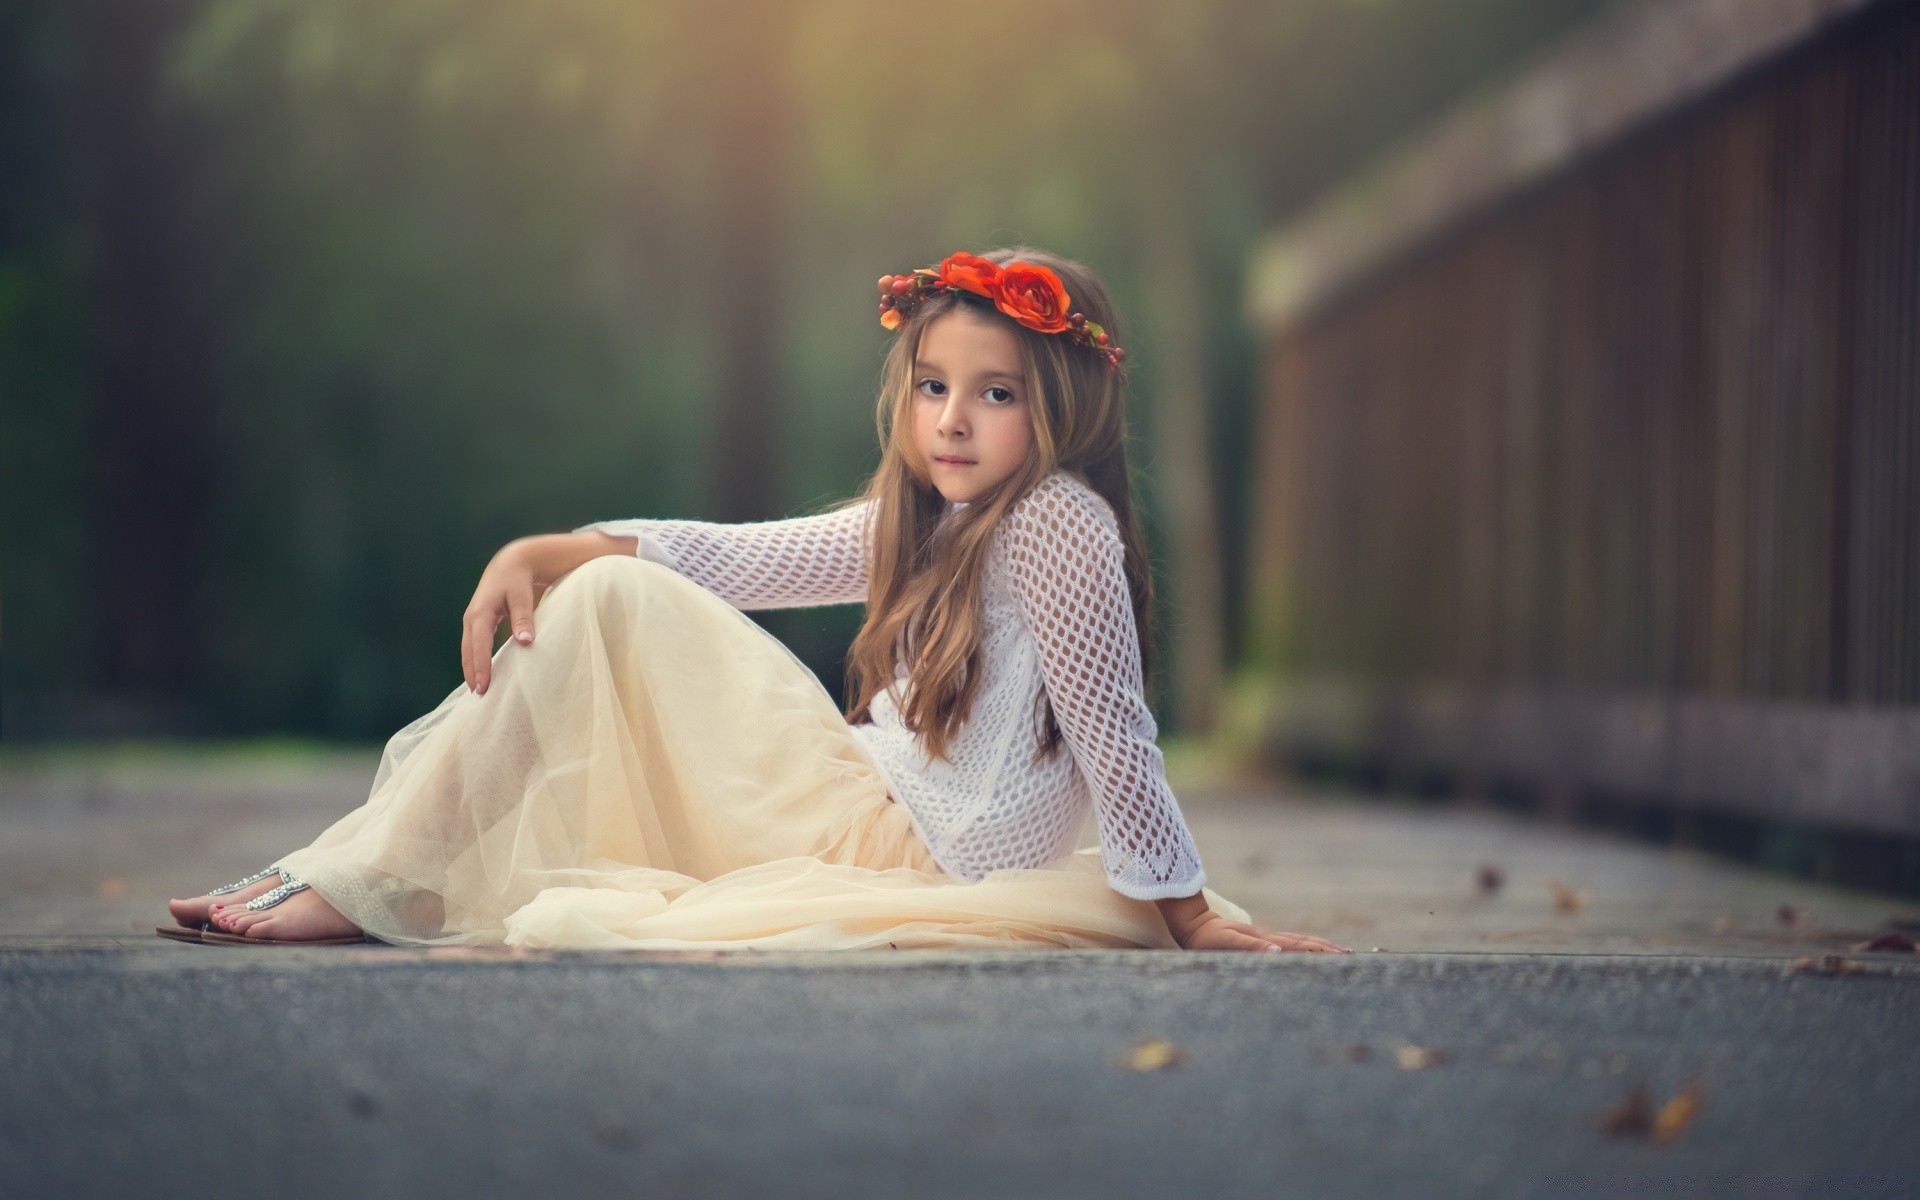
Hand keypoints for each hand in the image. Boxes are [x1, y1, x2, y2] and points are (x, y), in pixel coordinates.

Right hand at [462, 540, 540, 694]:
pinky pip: (473, 645)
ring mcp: (472, 620)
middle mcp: (472, 618)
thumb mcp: (522, 597)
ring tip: (478, 690)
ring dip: (471, 668)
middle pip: (469, 650)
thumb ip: (523, 619)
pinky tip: (481, 673)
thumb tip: (526, 643)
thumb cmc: (518, 580)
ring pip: (469, 649)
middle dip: (472, 673)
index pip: (479, 645)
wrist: (511, 563)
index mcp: (480, 612)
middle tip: (479, 695)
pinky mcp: (478, 622)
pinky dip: (475, 660)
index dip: (480, 666)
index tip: (483, 686)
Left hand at [1176, 912, 1353, 953]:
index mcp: (1265, 940)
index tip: (1343, 957)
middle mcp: (1269, 937)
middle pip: (1304, 942)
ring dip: (1320, 946)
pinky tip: (1310, 950)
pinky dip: (1305, 946)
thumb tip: (1277, 950)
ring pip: (1298, 941)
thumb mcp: (1226, 943)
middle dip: (1328, 949)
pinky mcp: (1259, 939)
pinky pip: (1288, 943)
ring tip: (1340, 952)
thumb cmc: (1206, 939)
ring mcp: (1265, 937)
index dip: (1320, 951)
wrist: (1191, 923)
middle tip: (1351, 957)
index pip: (1299, 946)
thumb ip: (1251, 947)